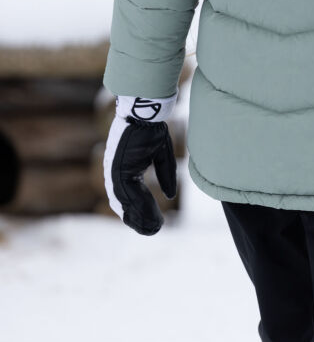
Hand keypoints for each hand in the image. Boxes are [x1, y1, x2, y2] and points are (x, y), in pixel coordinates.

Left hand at [103, 92, 178, 234]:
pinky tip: (151, 216)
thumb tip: (170, 195)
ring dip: (140, 217)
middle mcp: (115, 171)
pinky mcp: (118, 169)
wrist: (145, 110)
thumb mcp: (162, 153)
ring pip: (125, 202)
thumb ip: (165, 174)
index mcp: (123, 167)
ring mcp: (114, 170)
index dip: (139, 210)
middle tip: (151, 231)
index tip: (151, 222)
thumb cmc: (152, 127)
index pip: (128, 195)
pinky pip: (128, 195)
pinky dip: (140, 208)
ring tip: (153, 229)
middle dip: (138, 219)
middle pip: (123, 203)